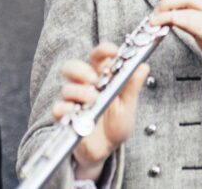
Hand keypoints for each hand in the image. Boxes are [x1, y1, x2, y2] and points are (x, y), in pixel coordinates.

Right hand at [53, 44, 149, 180]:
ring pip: (66, 88)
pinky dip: (65, 110)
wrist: (105, 151)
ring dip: (79, 92)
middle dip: (81, 69)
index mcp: (101, 78)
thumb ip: (132, 87)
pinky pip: (58, 109)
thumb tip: (143, 66)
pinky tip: (76, 114)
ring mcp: (74, 102)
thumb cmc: (117, 125)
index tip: (113, 51)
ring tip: (93, 99)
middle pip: (72, 67)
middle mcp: (84, 87)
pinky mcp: (66, 119)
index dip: (103, 50)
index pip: (97, 57)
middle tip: (93, 78)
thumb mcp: (128, 106)